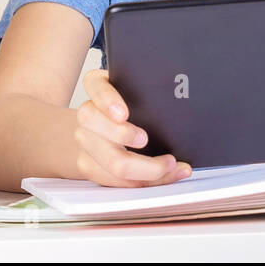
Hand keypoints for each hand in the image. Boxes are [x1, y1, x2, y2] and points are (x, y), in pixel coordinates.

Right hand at [74, 69, 191, 186]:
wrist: (105, 127)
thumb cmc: (133, 104)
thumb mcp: (140, 89)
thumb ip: (150, 89)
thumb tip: (179, 97)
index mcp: (98, 84)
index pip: (95, 84)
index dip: (107, 100)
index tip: (123, 113)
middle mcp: (87, 112)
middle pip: (96, 126)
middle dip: (123, 135)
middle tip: (147, 139)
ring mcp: (85, 140)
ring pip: (110, 161)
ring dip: (145, 168)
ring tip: (170, 164)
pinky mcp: (89, 165)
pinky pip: (115, 180)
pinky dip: (143, 181)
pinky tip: (165, 175)